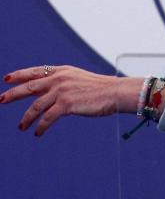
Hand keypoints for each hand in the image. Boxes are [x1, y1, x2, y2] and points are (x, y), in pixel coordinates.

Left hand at [0, 65, 141, 135]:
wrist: (115, 92)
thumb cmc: (102, 89)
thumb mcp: (80, 79)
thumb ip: (64, 83)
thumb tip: (50, 93)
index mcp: (63, 71)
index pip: (35, 71)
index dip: (19, 75)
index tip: (6, 79)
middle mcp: (59, 79)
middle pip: (29, 87)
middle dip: (12, 94)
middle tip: (1, 100)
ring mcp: (62, 91)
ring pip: (35, 106)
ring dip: (26, 118)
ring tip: (21, 127)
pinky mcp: (66, 104)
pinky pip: (47, 118)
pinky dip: (40, 127)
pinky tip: (38, 133)